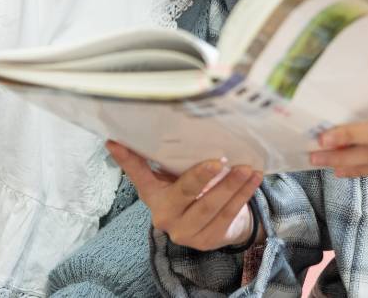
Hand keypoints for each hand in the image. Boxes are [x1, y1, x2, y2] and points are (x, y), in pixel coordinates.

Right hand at [106, 141, 261, 250]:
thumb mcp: (175, 176)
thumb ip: (166, 159)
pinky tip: (252, 179)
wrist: (213, 225)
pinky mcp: (209, 240)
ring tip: (246, 167)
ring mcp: (186, 232)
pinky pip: (228, 215)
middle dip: (201, 177)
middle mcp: (165, 217)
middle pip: (183, 194)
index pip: (138, 175)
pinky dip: (242, 195)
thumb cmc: (192, 192)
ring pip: (211, 207)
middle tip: (218, 161)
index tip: (115, 142)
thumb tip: (150, 128)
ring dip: (231, 186)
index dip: (127, 159)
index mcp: (153, 196)